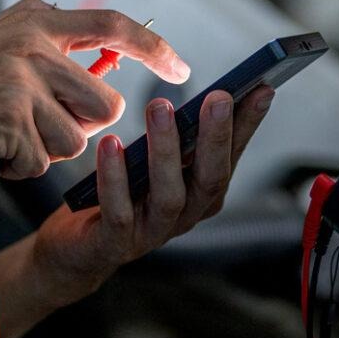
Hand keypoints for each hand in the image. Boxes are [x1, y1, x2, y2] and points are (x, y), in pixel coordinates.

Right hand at [0, 0, 189, 183]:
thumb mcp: (2, 51)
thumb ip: (53, 55)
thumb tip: (111, 79)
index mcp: (34, 17)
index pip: (113, 26)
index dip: (154, 49)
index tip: (183, 69)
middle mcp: (33, 40)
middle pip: (106, 104)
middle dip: (83, 129)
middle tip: (37, 129)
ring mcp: (22, 79)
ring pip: (78, 139)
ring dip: (46, 152)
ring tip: (4, 137)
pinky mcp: (11, 119)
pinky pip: (43, 161)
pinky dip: (19, 168)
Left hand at [29, 84, 275, 303]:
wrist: (76, 249)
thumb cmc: (122, 192)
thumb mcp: (156, 161)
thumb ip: (181, 136)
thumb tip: (207, 91)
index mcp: (201, 192)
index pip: (233, 155)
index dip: (249, 124)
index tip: (262, 88)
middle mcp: (186, 214)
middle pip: (211, 179)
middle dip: (217, 137)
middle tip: (218, 97)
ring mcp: (153, 233)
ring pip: (170, 195)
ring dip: (166, 150)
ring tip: (159, 107)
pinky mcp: (115, 245)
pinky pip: (119, 213)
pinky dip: (115, 178)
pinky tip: (111, 144)